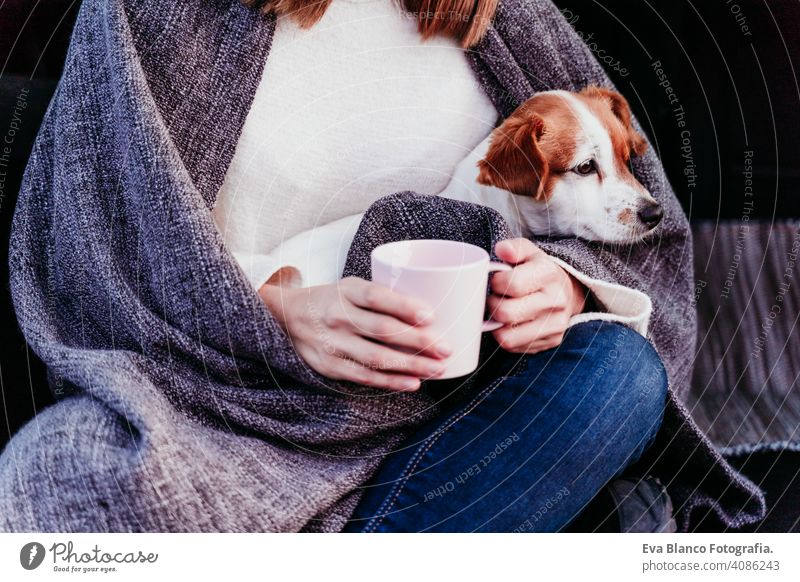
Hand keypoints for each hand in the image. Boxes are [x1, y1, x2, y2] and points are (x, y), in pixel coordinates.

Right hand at [259, 277, 452, 391]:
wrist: (287, 316)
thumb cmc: (333, 300)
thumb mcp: (351, 287)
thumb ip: (382, 298)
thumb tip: (431, 315)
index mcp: (347, 290)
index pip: (377, 297)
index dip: (405, 306)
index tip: (431, 316)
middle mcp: (338, 315)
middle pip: (382, 330)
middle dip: (418, 341)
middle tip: (446, 348)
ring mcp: (333, 343)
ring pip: (377, 357)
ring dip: (411, 365)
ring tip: (438, 369)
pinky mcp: (330, 365)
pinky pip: (365, 376)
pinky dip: (392, 381)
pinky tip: (414, 383)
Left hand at [487, 238, 587, 353]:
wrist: (567, 291)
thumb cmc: (538, 271)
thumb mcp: (528, 253)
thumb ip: (513, 248)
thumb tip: (502, 250)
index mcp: (548, 273)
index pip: (512, 284)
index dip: (496, 284)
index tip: (497, 282)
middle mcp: (556, 300)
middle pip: (506, 313)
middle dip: (493, 305)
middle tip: (495, 299)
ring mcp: (555, 324)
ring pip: (508, 337)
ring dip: (497, 325)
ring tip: (501, 312)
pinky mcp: (551, 341)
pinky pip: (515, 347)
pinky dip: (507, 336)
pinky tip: (511, 324)